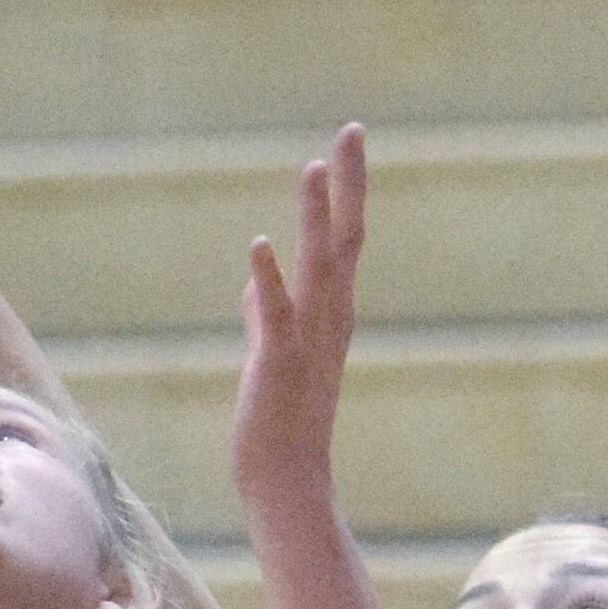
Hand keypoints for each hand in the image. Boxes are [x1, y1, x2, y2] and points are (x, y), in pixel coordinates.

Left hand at [230, 126, 365, 506]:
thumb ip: (266, 313)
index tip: (346, 140)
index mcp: (331, 310)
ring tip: (311, 167)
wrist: (285, 479)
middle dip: (348, 183)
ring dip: (315, 217)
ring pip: (318, 267)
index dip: (347, 188)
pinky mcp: (280, 363)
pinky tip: (258, 245)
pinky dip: (269, 279)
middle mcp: (330, 317)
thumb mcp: (273, 354)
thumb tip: (255, 282)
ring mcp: (308, 338)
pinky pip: (277, 314)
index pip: (345, 237)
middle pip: (346, 237)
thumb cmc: (280, 418)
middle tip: (352, 129)